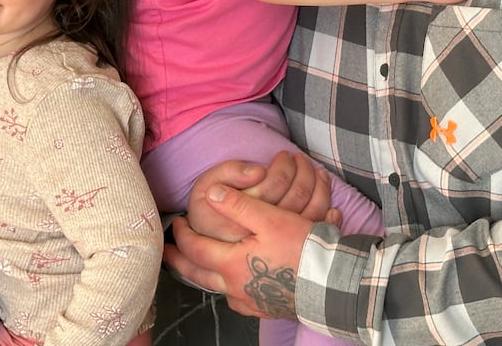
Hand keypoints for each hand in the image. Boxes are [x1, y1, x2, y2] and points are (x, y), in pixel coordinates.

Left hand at [166, 184, 322, 319]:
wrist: (332, 284)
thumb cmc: (301, 250)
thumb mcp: (270, 219)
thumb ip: (237, 205)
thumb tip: (210, 193)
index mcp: (230, 265)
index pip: (194, 249)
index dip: (182, 235)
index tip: (176, 223)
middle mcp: (235, 289)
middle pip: (197, 275)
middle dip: (180, 262)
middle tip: (168, 253)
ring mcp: (250, 303)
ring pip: (217, 289)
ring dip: (205, 276)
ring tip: (199, 265)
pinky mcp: (265, 310)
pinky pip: (238, 299)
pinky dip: (229, 287)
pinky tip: (234, 282)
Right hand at [187, 152, 334, 241]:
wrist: (200, 249)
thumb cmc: (204, 216)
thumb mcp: (204, 189)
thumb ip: (228, 173)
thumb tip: (259, 171)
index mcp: (244, 217)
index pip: (275, 184)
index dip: (283, 166)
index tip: (284, 156)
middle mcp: (263, 236)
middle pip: (296, 197)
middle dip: (302, 171)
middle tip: (298, 158)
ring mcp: (278, 247)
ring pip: (310, 211)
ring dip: (316, 184)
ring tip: (312, 169)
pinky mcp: (288, 253)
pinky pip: (316, 227)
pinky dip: (325, 209)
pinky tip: (324, 197)